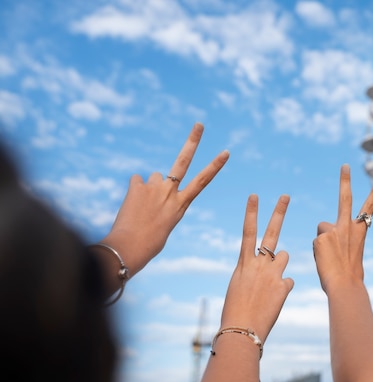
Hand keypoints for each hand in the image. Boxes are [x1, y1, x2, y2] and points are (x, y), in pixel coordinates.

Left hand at [100, 123, 228, 279]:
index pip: (202, 181)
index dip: (215, 165)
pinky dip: (134, 191)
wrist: (129, 248)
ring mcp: (154, 188)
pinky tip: (130, 205)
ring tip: (142, 207)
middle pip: (183, 161)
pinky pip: (136, 182)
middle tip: (199, 124)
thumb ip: (163, 201)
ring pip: (153, 178)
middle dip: (193, 141)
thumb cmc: (149, 243)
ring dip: (149, 187)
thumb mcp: (164, 223)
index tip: (225, 152)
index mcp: (181, 205)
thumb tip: (151, 182)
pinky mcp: (137, 186)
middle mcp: (170, 192)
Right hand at [220, 194, 293, 341]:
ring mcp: (272, 274)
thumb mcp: (239, 287)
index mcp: (243, 263)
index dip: (251, 212)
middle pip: (271, 232)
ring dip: (280, 263)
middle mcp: (258, 264)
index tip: (255, 195)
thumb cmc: (236, 311)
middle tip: (286, 196)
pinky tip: (274, 300)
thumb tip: (271, 270)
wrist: (241, 331)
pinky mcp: (283, 286)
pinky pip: (288, 281)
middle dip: (278, 212)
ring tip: (270, 282)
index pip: (248, 231)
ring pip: (284, 256)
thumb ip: (254, 273)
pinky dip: (283, 288)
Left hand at [313, 164, 372, 292]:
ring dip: (323, 242)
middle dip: (345, 180)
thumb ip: (342, 240)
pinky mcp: (321, 237)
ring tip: (330, 258)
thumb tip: (329, 238)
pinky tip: (324, 261)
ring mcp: (334, 230)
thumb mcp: (351, 254)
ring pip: (322, 229)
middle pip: (345, 198)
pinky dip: (317, 252)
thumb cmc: (350, 277)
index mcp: (360, 231)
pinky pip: (315, 243)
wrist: (345, 285)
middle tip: (344, 165)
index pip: (369, 208)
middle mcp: (347, 226)